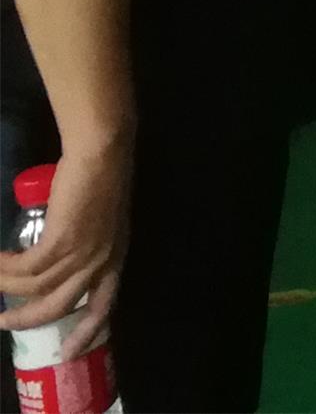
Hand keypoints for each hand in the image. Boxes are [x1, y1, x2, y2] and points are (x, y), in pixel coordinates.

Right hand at [0, 132, 128, 351]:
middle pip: (61, 306)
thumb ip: (86, 246)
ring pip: (36, 288)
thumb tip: (54, 263)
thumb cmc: (99, 182)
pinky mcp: (62, 241)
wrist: (101, 153)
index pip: (104, 306)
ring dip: (7, 286)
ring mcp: (83, 252)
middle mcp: (102, 261)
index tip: (67, 352)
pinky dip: (5, 268)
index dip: (87, 332)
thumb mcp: (101, 223)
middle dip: (28, 319)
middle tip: (2, 321)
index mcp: (115, 259)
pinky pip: (26, 268)